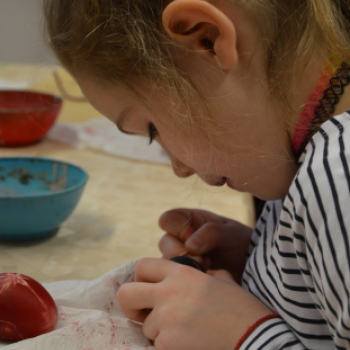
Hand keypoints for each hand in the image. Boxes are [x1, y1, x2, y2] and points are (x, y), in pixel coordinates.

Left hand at [117, 258, 272, 349]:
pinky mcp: (167, 344)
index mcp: (181, 273)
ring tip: (184, 331)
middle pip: (127, 293)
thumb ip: (203, 274)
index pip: (142, 265)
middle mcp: (168, 292)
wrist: (253, 336)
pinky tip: (189, 342)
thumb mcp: (222, 279)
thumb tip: (201, 274)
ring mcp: (165, 319)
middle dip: (131, 303)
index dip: (141, 276)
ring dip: (159, 330)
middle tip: (144, 312)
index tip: (147, 287)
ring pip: (145, 326)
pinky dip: (169, 346)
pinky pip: (157, 344)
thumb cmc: (241, 306)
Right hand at [158, 209, 252, 282]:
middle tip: (203, 260)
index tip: (194, 237)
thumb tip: (190, 245)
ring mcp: (182, 261)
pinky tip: (205, 281)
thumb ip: (211, 232)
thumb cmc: (244, 245)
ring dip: (186, 268)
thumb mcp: (232, 233)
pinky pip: (173, 281)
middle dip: (181, 252)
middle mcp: (182, 240)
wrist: (255, 271)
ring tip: (208, 270)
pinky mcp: (184, 281)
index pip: (168, 219)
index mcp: (190, 221)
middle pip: (164, 242)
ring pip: (166, 264)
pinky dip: (187, 282)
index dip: (177, 228)